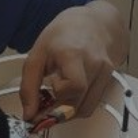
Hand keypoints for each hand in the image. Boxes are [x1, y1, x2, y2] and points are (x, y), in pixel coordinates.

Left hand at [20, 1, 127, 119]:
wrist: (94, 23)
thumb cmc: (64, 35)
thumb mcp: (37, 54)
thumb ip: (29, 87)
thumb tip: (29, 114)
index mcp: (74, 54)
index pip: (75, 86)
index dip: (59, 95)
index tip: (45, 96)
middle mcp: (94, 63)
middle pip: (79, 103)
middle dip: (58, 111)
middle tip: (44, 107)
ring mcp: (105, 72)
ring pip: (86, 109)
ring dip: (67, 112)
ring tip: (55, 100)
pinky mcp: (109, 80)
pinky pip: (92, 104)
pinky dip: (77, 106)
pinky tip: (68, 96)